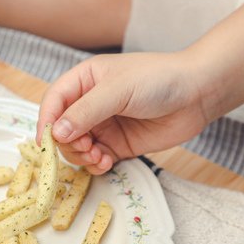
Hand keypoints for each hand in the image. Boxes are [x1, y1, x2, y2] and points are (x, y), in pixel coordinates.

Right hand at [36, 51, 209, 174]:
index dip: (46, 120)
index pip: (54, 101)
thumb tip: (56, 132)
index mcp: (85, 80)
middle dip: (67, 142)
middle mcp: (89, 103)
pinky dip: (95, 165)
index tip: (45, 141)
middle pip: (61, 129)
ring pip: (76, 147)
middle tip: (86, 146)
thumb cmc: (159, 79)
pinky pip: (95, 159)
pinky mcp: (117, 144)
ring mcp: (103, 125)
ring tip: (99, 156)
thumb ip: (85, 112)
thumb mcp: (118, 90)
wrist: (198, 93)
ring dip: (81, 156)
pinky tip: (106, 163)